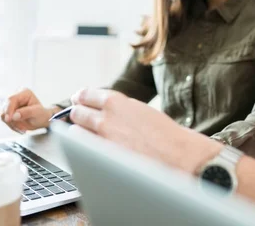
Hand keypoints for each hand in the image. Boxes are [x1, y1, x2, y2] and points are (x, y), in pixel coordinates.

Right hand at [1, 88, 57, 132]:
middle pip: (5, 107)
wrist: (40, 120)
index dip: (8, 109)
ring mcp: (10, 104)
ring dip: (12, 124)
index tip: (8, 120)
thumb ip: (27, 112)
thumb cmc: (41, 114)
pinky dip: (12, 126)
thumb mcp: (37, 113)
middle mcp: (16, 96)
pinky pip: (4, 120)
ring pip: (3, 114)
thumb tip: (14, 116)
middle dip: (11, 119)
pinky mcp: (7, 111)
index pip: (12, 99)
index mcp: (24, 92)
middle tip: (21, 128)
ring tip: (23, 128)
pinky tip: (20, 128)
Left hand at [69, 88, 221, 173]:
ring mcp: (101, 140)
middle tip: (80, 117)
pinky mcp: (102, 159)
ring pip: (75, 132)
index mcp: (117, 102)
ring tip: (84, 137)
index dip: (81, 98)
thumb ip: (122, 109)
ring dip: (78, 133)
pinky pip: (81, 153)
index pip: (86, 95)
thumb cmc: (167, 135)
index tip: (79, 100)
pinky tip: (89, 153)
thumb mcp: (143, 111)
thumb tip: (107, 110)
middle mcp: (105, 117)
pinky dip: (83, 152)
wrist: (179, 156)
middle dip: (78, 115)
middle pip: (76, 112)